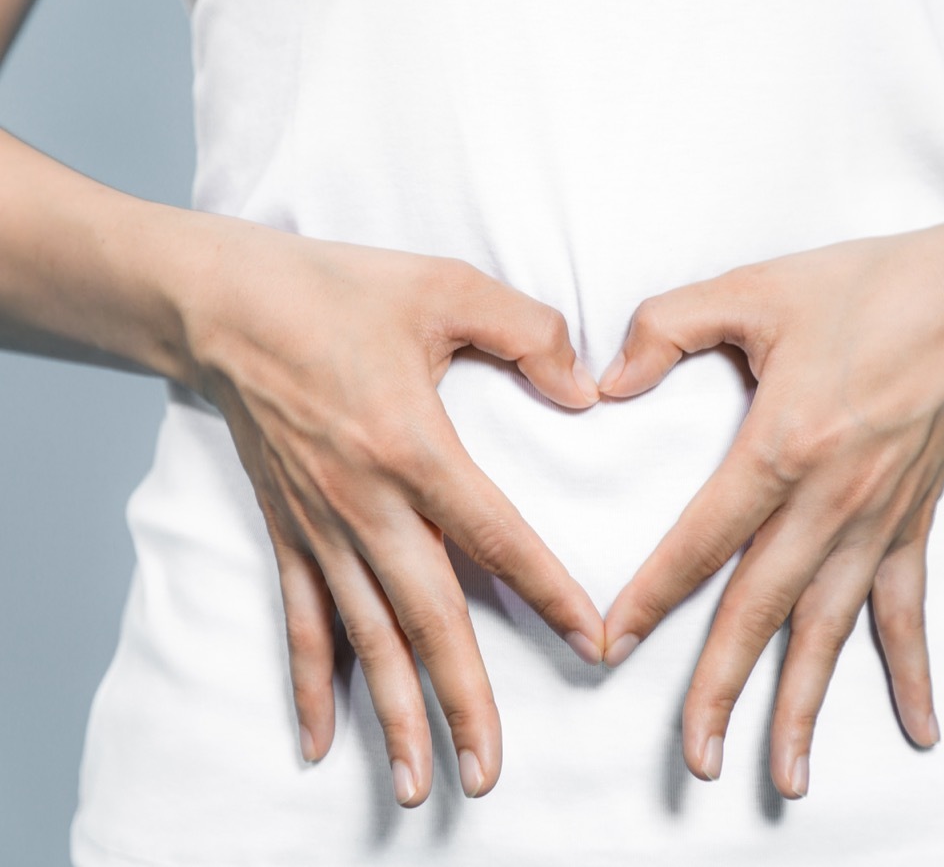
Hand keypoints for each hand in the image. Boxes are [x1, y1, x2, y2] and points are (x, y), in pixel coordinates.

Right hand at [177, 220, 604, 805]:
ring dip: (394, 715)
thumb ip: (528, 333)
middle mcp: (365, 503)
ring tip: (421, 784)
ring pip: (365, 637)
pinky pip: (300, 619)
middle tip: (488, 772)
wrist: (221, 302)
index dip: (550, 594)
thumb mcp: (445, 287)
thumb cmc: (335, 289)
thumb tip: (585, 391)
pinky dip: (312, 682)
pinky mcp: (287, 530)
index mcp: (413, 446)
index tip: (594, 645)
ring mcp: (320, 525)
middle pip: (426, 618)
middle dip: (462, 700)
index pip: (498, 538)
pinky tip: (321, 741)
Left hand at [599, 215, 943, 797]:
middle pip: (762, 609)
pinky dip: (911, 671)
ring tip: (787, 775)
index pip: (701, 540)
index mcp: (783, 444)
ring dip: (806, 703)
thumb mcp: (754, 287)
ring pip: (830, 629)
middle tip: (696, 758)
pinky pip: (909, 610)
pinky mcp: (913, 524)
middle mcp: (831, 500)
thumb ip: (667, 326)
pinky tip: (919, 729)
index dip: (651, 596)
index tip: (610, 647)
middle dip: (723, 687)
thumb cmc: (865, 288)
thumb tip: (605, 381)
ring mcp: (878, 521)